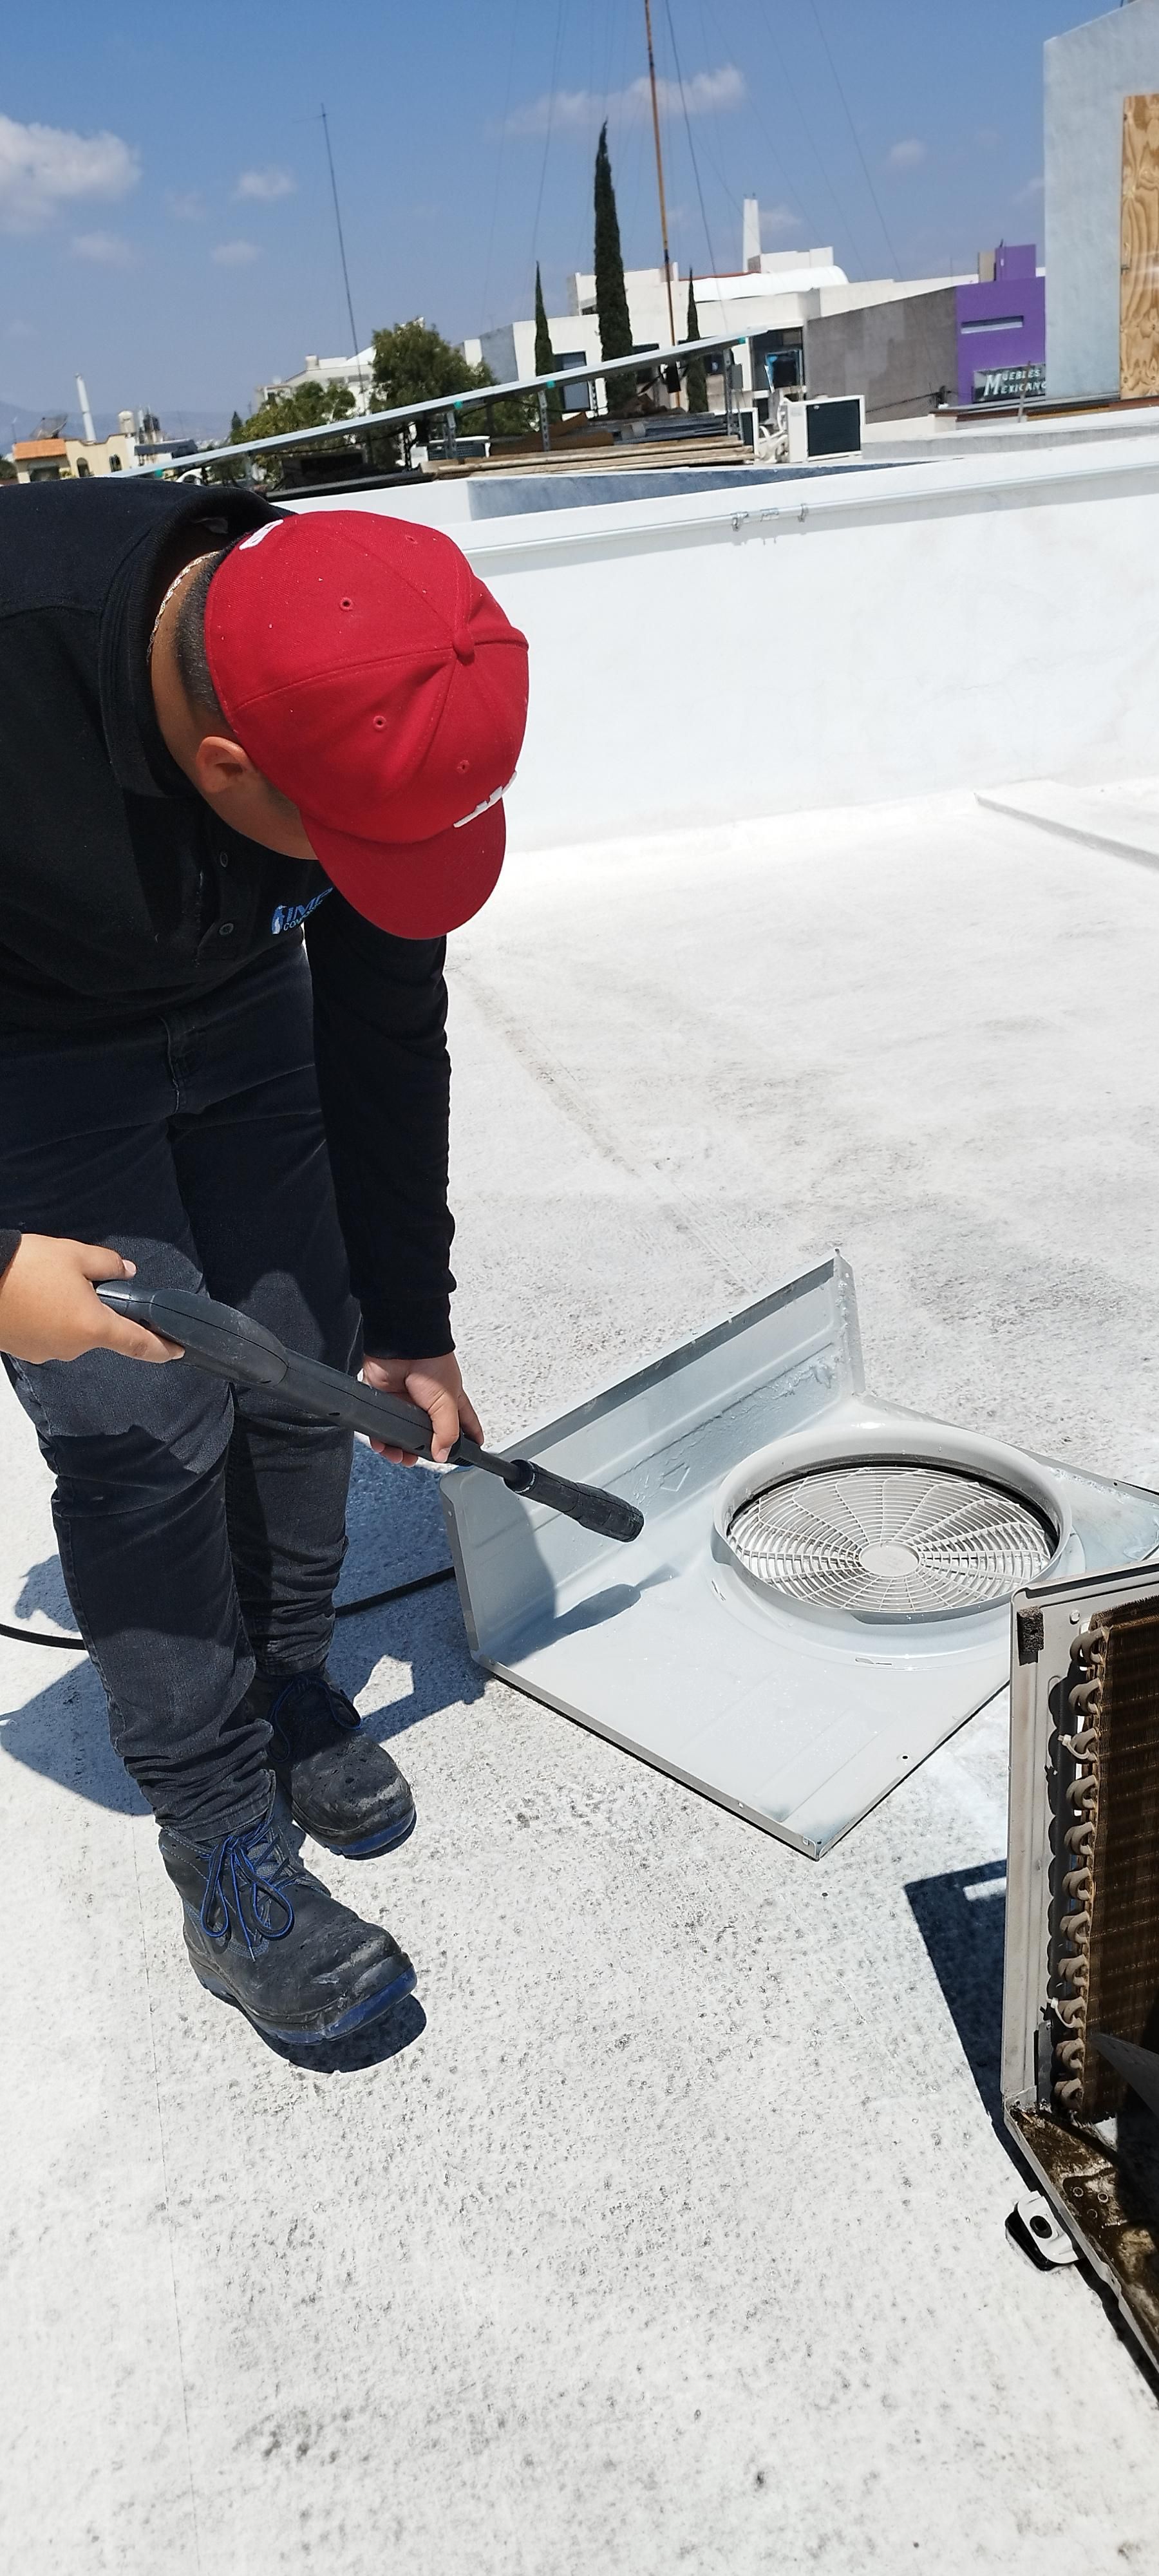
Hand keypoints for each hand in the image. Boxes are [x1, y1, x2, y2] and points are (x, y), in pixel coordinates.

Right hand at [0, 1237, 182, 1365]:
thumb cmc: (27, 1267)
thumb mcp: (75, 1255)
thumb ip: (108, 1265)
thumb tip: (126, 1271)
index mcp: (94, 1327)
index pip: (139, 1345)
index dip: (162, 1349)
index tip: (177, 1350)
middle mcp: (74, 1348)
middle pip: (100, 1332)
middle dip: (98, 1309)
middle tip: (81, 1280)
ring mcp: (48, 1352)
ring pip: (72, 1332)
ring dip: (70, 1312)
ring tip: (49, 1284)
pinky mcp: (27, 1351)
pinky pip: (49, 1334)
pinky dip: (49, 1319)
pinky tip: (34, 1296)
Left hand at [361, 1349, 483, 1465]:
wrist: (402, 1346)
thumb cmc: (430, 1363)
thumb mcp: (447, 1402)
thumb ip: (446, 1431)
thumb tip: (443, 1454)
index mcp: (450, 1402)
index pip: (464, 1424)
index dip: (470, 1438)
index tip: (472, 1451)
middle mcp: (428, 1404)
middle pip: (429, 1436)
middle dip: (425, 1451)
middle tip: (420, 1458)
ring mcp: (405, 1403)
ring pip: (403, 1435)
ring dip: (400, 1450)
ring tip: (400, 1457)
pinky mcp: (386, 1402)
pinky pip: (381, 1427)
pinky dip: (381, 1440)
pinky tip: (384, 1446)